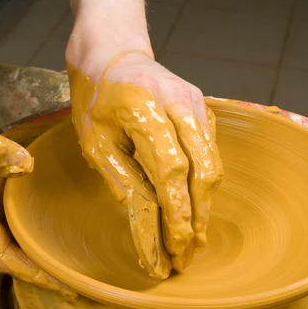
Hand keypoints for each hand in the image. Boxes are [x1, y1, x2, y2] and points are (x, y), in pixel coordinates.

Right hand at [0, 91, 74, 297]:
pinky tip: (50, 216)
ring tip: (75, 251)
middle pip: (8, 251)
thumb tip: (26, 165)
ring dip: (36, 246)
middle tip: (81, 274)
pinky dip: (26, 220)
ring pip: (8, 233)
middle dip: (41, 267)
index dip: (31, 270)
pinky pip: (4, 211)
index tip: (63, 284)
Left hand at [67, 48, 223, 277]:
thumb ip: (121, 178)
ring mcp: (196, 103)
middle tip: (189, 254)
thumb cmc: (96, 99)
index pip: (171, 170)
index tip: (177, 246)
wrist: (113, 53)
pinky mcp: (203, 107)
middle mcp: (178, 103)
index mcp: (143, 109)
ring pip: (213, 163)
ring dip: (206, 206)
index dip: (178, 212)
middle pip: (202, 170)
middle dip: (198, 218)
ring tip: (195, 239)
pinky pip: (211, 152)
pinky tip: (197, 209)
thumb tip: (145, 221)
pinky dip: (205, 185)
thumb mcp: (94, 141)